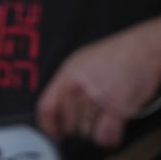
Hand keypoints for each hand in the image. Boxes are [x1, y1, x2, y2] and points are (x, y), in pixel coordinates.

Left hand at [37, 19, 160, 147]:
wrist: (140, 49)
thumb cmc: (113, 54)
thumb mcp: (79, 62)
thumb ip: (65, 83)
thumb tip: (56, 106)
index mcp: (65, 75)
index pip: (46, 108)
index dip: (48, 125)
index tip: (54, 132)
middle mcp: (77, 87)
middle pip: (67, 123)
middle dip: (75, 128)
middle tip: (86, 123)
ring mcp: (97, 97)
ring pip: (86, 131)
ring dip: (93, 131)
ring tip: (102, 120)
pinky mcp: (117, 108)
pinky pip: (104, 135)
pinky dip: (107, 138)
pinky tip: (110, 130)